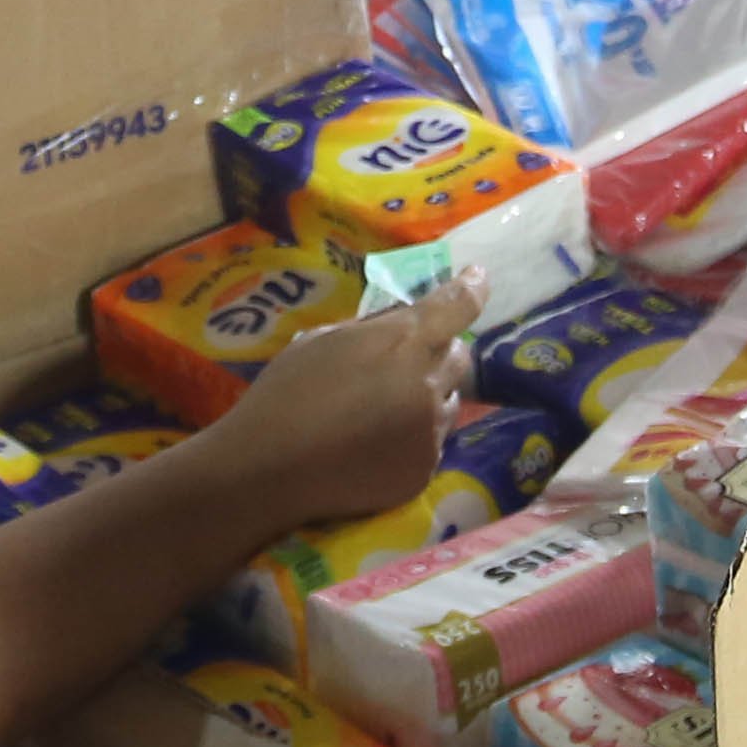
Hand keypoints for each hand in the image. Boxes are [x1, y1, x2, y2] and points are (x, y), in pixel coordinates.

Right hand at [199, 280, 474, 527]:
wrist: (269, 467)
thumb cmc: (285, 394)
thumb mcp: (322, 339)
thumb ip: (370, 330)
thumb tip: (397, 324)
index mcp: (402, 340)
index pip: (458, 305)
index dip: (473, 287)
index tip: (477, 277)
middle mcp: (427, 383)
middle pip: (458, 355)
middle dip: (437, 352)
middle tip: (403, 362)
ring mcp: (430, 430)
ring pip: (447, 401)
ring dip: (427, 396)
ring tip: (383, 411)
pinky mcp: (425, 468)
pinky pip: (432, 441)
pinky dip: (413, 437)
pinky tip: (375, 445)